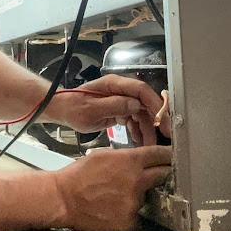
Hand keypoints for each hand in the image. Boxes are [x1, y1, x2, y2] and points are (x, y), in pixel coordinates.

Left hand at [45, 74, 170, 145]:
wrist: (64, 110)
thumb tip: (135, 105)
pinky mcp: (119, 109)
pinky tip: (139, 141)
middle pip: (145, 102)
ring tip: (149, 145)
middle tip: (167, 135)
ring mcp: (120, 99)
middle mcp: (120, 90)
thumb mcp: (92, 109)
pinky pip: (134, 119)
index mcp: (114, 85)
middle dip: (157, 118)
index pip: (140, 90)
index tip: (163, 119)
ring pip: (141, 113)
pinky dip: (138, 129)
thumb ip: (114, 106)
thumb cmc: (74, 108)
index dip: (155, 103)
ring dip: (147, 128)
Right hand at [54, 145, 171, 230]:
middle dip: (162, 172)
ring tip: (117, 193)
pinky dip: (130, 210)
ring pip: (147, 196)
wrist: (64, 199)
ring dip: (139, 193)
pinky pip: (137, 214)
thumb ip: (126, 156)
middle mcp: (137, 182)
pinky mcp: (130, 221)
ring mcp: (135, 204)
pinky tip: (114, 207)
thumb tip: (142, 158)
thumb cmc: (80, 174)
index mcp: (130, 162)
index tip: (173, 155)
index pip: (161, 155)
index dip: (168, 154)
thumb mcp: (103, 155)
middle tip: (156, 173)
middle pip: (163, 175)